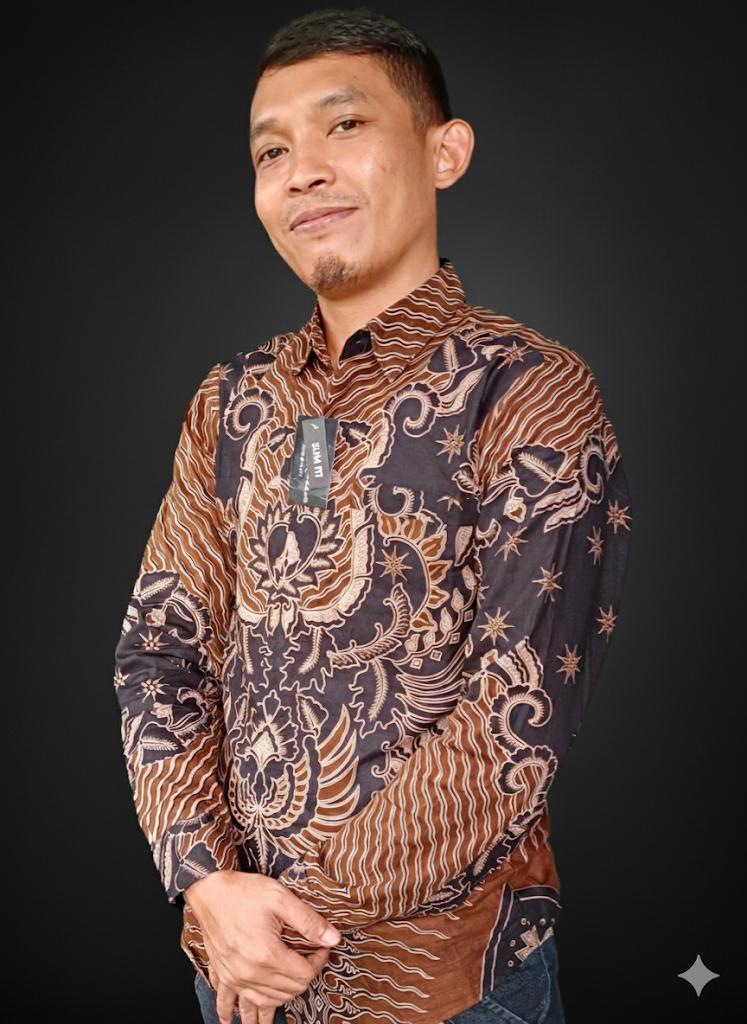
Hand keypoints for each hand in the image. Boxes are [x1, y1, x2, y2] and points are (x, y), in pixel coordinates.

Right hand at [184, 870, 343, 1023]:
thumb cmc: (243, 892)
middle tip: (308, 957)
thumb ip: (309, 921)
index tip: (320, 947)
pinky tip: (236, 1019)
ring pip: (264, 1003)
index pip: (304, 975)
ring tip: (290, 994)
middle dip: (304, 976)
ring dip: (280, 999)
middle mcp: (250, 973)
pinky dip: (235, 1013)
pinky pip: (228, 1003)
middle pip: (288, 991)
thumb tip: (333, 938)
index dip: (319, 961)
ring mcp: (234, 977)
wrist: (210, 890)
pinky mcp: (222, 974)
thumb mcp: (280, 898)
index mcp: (267, 955)